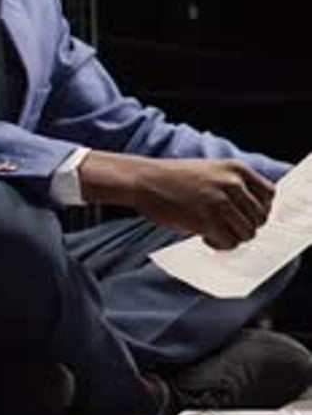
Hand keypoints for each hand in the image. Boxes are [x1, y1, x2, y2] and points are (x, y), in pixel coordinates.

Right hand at [78, 151, 274, 249]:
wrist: (145, 181)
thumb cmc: (174, 178)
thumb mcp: (210, 171)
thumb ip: (233, 187)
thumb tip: (251, 217)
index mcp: (236, 169)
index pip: (269, 195)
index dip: (260, 210)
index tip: (247, 217)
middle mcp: (232, 184)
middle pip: (259, 218)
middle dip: (244, 227)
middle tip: (226, 228)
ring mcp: (220, 202)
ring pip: (246, 234)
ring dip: (232, 237)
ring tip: (213, 231)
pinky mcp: (207, 221)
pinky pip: (228, 243)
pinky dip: (219, 245)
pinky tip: (204, 236)